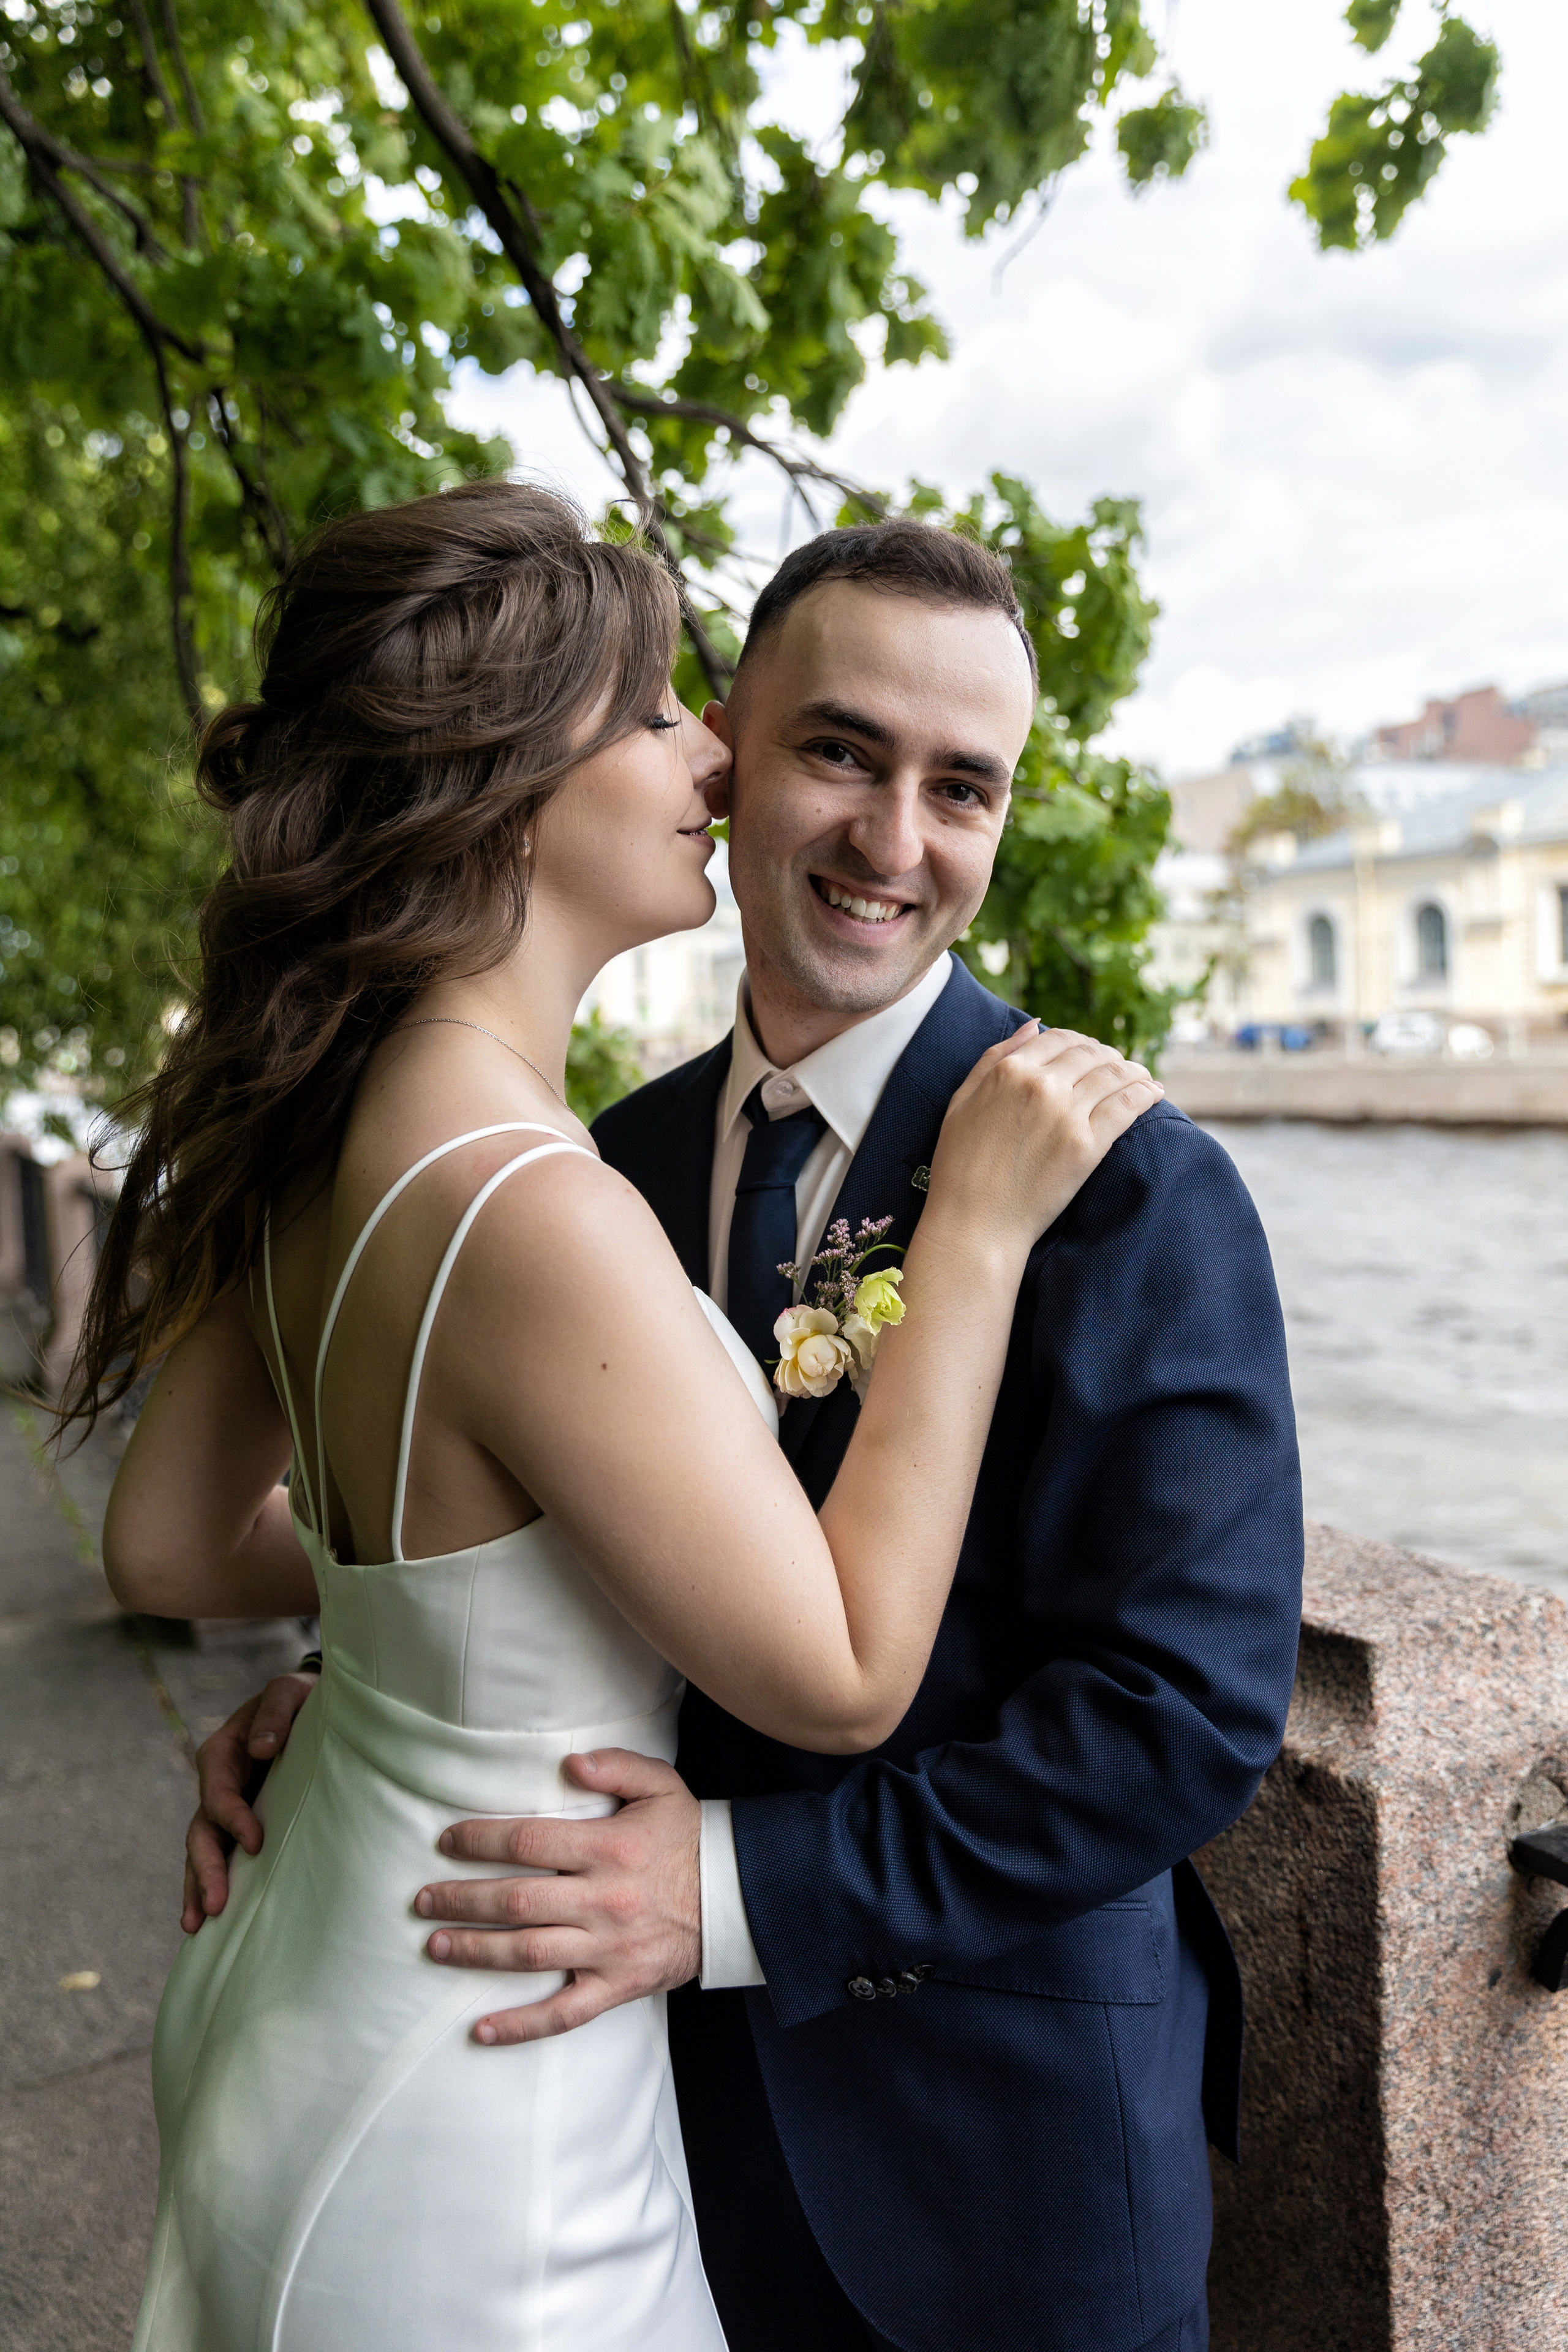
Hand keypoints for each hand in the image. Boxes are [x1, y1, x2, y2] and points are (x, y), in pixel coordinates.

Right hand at [180, 1671, 317, 1932]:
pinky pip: (221, 1855)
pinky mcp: (240, 1823)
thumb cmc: (299, 1697)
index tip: (255, 1843)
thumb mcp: (287, 1690)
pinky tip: (210, 1918)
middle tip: (216, 1906)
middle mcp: (217, 1785)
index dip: (233, 1819)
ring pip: (204, 1851)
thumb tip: (262, 1748)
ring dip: (199, 1886)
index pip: (219, 1794)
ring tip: (196, 1925)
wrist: (308, 1704)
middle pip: (202, 1832)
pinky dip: (212, 1884)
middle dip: (206, 1870)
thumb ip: (274, 1713)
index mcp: (221, 1754)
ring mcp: (226, 1807)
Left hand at [414, 1749, 701, 2045]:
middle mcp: (603, 1900)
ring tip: (435, 1946)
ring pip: (528, 1955)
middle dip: (461, 1900)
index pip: (528, 1843)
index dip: (480, 1841)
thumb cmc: (690, 1836)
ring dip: (476, 1952)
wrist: (739, 1897)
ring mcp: (608, 1948)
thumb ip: (616, 1766)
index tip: (446, 1842)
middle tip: (421, 1901)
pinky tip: (481, 2031)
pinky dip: (520, 2026)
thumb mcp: (662, 1785)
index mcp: (609, 1847)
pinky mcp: (617, 1986)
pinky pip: (563, 2013)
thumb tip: (568, 1762)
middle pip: (516, 1901)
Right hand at [927, 1021, 1162, 1253]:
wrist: (973, 1223)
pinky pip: (1126, 1106)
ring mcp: (1066, 1114)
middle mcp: (1040, 1085)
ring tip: (1143, 1076)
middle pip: (1090, 1054)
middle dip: (1108, 1055)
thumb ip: (995, 1058)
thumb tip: (1033, 1025)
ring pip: (1114, 1075)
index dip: (1079, 1041)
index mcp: (1009, 1071)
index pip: (1058, 1038)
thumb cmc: (959, 1166)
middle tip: (1119, 1064)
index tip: (1090, 1051)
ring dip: (1134, 1070)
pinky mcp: (1087, 1146)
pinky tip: (1155, 1092)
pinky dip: (1146, 1093)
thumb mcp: (962, 1101)